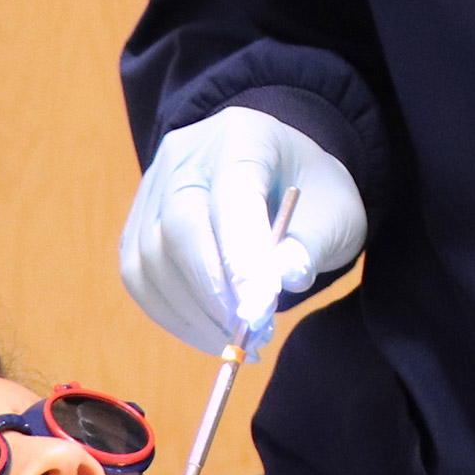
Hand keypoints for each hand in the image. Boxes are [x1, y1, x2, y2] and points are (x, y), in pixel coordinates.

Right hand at [119, 108, 365, 357]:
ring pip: (149, 259)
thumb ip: (311, 244)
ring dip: (192, 312)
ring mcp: (153, 188)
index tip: (257, 311)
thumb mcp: (336, 213)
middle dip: (213, 292)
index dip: (241, 257)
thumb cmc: (311, 192)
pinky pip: (139, 277)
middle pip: (178, 226)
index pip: (232, 196)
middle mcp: (185, 155)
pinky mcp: (138, 224)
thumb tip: (282, 279)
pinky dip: (172, 314)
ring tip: (238, 337)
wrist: (280, 172)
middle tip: (250, 332)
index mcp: (243, 137)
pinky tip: (210, 330)